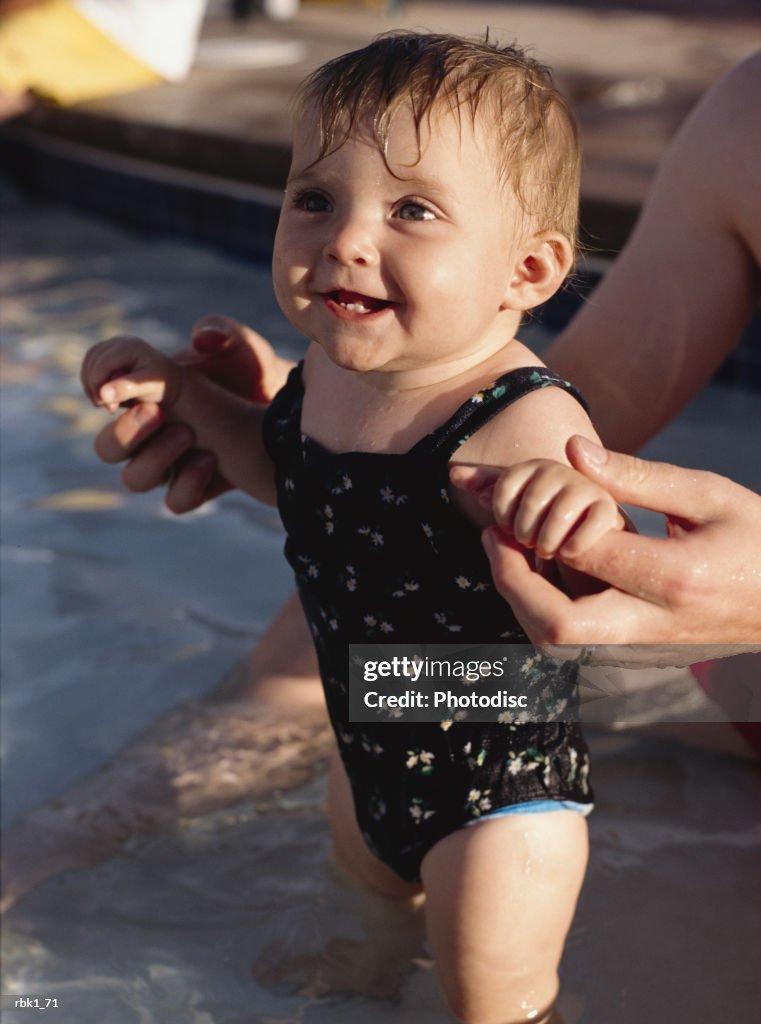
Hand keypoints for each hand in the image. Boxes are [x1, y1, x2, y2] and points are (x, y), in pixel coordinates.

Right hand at [81, 335, 177, 410]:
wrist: (171, 384)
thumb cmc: (162, 387)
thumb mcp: (147, 389)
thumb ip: (126, 389)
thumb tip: (103, 394)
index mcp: (130, 346)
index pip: (101, 364)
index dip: (98, 385)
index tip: (105, 406)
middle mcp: (120, 341)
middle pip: (92, 362)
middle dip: (94, 386)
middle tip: (105, 407)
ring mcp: (113, 345)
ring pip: (88, 363)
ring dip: (91, 384)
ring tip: (104, 403)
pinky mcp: (109, 354)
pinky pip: (90, 366)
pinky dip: (92, 381)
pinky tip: (104, 396)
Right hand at [90, 315, 292, 512]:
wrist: (290, 412)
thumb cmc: (254, 373)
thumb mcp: (242, 347)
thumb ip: (222, 333)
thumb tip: (200, 339)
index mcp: (146, 390)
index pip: (97, 386)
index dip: (94, 384)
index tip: (109, 389)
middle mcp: (150, 430)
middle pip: (107, 446)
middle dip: (125, 431)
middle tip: (157, 411)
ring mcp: (172, 461)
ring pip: (134, 479)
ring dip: (155, 457)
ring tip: (190, 433)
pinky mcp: (197, 485)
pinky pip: (176, 501)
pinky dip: (190, 484)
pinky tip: (212, 461)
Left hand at [451, 457, 623, 560]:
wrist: (588, 558)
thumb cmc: (543, 531)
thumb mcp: (513, 508)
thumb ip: (490, 488)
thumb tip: (454, 475)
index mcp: (535, 468)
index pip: (507, 480)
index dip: (501, 508)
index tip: (505, 528)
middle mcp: (564, 472)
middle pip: (534, 494)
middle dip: (525, 527)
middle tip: (528, 544)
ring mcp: (591, 490)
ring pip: (561, 509)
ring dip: (548, 537)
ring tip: (548, 551)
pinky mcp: (611, 513)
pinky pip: (595, 520)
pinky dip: (576, 542)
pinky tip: (568, 554)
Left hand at [476, 436, 760, 666]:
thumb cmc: (760, 539)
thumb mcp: (710, 494)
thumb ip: (639, 476)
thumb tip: (572, 450)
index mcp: (675, 578)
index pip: (582, 554)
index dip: (533, 529)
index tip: (507, 502)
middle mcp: (655, 624)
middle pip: (558, 628)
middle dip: (510, 583)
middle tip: (492, 537)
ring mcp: (647, 650)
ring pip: (561, 645)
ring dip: (522, 601)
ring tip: (508, 548)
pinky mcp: (641, 657)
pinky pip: (577, 644)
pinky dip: (545, 611)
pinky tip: (541, 570)